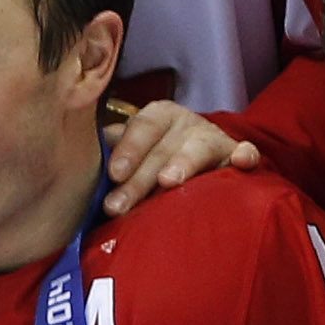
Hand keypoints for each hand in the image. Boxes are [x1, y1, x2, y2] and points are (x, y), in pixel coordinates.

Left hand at [98, 101, 260, 213]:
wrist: (197, 163)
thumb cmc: (153, 162)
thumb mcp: (131, 155)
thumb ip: (110, 155)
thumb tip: (80, 163)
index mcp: (156, 118)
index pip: (140, 127)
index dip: (127, 149)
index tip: (113, 174)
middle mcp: (184, 124)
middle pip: (161, 149)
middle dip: (139, 179)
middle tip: (118, 207)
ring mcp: (211, 139)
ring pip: (197, 149)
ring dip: (183, 163)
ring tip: (169, 181)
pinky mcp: (235, 155)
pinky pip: (243, 153)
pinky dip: (244, 156)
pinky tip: (241, 162)